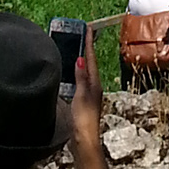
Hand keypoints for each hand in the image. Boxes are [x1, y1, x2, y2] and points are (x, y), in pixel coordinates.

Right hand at [69, 23, 102, 144]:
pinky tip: (73, 72)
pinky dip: (78, 71)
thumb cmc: (83, 119)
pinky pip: (81, 79)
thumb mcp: (81, 96)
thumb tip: (81, 59)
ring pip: (86, 71)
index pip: (91, 59)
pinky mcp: (83, 101)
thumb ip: (81, 78)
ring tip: (78, 48)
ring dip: (82, 59)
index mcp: (94, 83)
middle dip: (87, 49)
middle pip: (90, 63)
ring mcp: (89, 94)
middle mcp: (94, 87)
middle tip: (84, 34)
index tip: (88, 29)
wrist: (84, 140)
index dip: (89, 44)